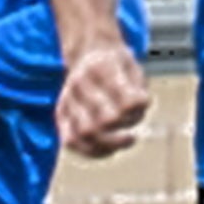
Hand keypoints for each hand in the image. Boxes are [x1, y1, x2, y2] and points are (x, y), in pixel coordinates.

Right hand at [57, 41, 148, 157]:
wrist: (87, 52)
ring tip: (119, 144)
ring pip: (86, 134)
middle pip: (105, 121)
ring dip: (108, 146)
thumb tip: (138, 112)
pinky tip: (106, 150)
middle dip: (122, 134)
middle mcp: (81, 82)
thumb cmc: (117, 66)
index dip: (138, 111)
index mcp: (103, 67)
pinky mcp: (60, 113)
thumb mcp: (135, 69)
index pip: (126, 102)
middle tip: (131, 136)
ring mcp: (68, 98)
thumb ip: (139, 93)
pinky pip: (71, 141)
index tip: (142, 106)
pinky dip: (91, 151)